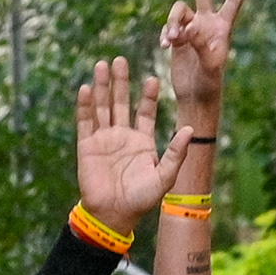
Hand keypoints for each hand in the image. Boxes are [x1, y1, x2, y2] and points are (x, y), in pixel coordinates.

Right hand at [72, 58, 191, 237]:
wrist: (115, 214)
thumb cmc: (142, 198)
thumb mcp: (165, 176)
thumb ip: (176, 153)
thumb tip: (190, 129)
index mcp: (143, 141)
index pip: (145, 112)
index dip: (147, 96)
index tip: (152, 78)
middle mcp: (122, 136)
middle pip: (120, 102)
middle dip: (121, 82)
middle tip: (120, 60)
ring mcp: (103, 139)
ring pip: (102, 106)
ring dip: (101, 86)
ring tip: (102, 65)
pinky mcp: (86, 145)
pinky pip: (85, 121)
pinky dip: (85, 105)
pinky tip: (86, 88)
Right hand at [159, 0, 250, 123]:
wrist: (195, 96)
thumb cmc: (209, 84)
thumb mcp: (210, 66)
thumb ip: (201, 44)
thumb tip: (188, 28)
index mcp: (223, 28)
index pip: (234, 1)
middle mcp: (207, 23)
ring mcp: (191, 28)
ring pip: (177, 12)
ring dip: (172, 23)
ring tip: (171, 41)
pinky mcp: (177, 36)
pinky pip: (168, 26)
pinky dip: (165, 33)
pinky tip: (165, 46)